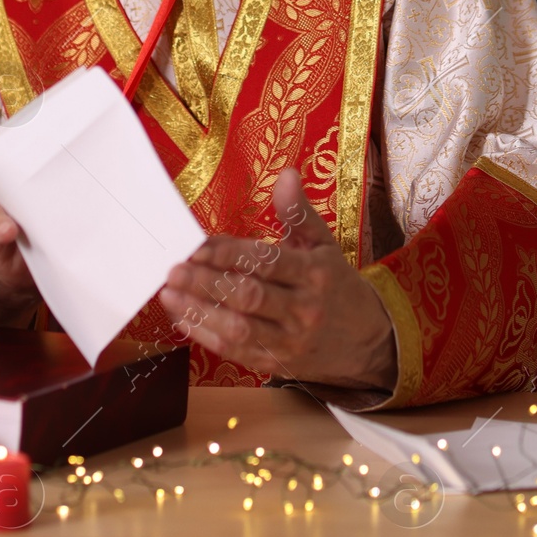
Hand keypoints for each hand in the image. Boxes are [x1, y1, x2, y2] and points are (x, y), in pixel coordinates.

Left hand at [159, 168, 397, 390]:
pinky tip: (182, 317)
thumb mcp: (323, 244)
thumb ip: (299, 211)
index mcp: (314, 273)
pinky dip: (206, 335)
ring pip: (240, 329)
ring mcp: (289, 341)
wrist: (367, 343)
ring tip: (169, 293)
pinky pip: (236, 352)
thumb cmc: (335, 284)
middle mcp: (302, 309)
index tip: (197, 245)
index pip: (267, 262)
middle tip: (175, 269)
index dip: (230, 254)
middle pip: (249, 297)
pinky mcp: (276, 364)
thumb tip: (286, 173)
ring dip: (200, 311)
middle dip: (208, 283)